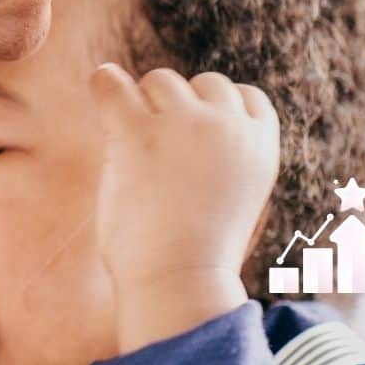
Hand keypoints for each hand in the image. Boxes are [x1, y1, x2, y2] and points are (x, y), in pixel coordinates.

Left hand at [89, 64, 278, 351]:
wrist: (178, 283)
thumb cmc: (197, 258)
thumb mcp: (231, 200)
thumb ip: (220, 160)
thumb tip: (176, 128)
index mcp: (262, 145)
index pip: (245, 97)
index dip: (216, 114)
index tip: (195, 143)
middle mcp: (229, 126)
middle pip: (203, 84)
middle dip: (180, 111)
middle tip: (159, 157)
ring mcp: (186, 124)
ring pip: (160, 81)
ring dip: (143, 107)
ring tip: (134, 154)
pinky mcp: (139, 132)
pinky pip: (112, 84)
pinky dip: (104, 83)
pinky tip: (102, 90)